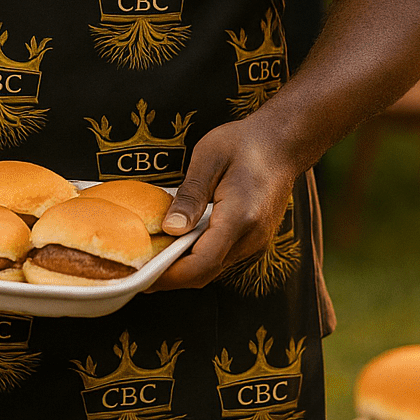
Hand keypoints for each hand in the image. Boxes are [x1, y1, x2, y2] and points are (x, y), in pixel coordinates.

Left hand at [148, 119, 300, 289]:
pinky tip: (176, 245)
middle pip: (205, 273)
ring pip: (212, 269)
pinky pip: (220, 257)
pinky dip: (196, 258)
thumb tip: (170, 229)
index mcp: (240, 218)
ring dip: (182, 268)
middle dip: (170, 277)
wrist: (283, 143)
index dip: (169, 275)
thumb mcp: (209, 158)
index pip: (201, 263)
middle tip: (135, 269)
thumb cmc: (245, 143)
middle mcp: (251, 238)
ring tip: (150, 257)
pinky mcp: (253, 239)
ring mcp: (255, 242)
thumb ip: (190, 196)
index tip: (140, 275)